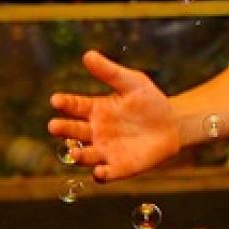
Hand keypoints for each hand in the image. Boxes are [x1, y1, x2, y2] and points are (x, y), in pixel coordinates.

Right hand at [48, 50, 181, 182]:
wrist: (173, 124)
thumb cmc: (150, 102)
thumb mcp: (132, 83)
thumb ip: (110, 72)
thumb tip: (87, 55)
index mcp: (95, 110)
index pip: (73, 106)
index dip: (64, 103)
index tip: (56, 99)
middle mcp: (94, 132)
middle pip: (72, 132)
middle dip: (62, 129)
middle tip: (54, 126)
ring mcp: (104, 150)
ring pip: (84, 155)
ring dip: (78, 155)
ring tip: (75, 152)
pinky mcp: (118, 167)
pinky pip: (105, 174)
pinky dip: (100, 174)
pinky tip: (100, 171)